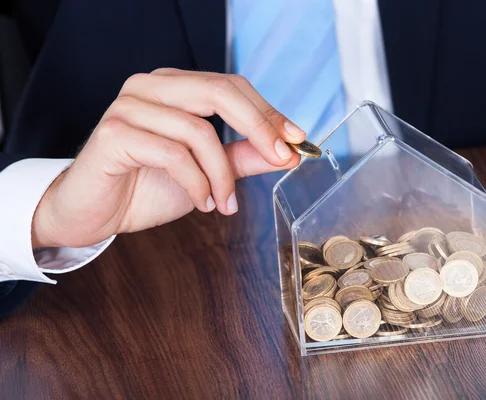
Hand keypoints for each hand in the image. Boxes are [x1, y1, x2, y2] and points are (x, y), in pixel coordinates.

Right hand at [31, 68, 304, 247]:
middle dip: (259, 128)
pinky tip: (200, 202)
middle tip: (283, 159)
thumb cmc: (146, 187)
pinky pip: (172, 154)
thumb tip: (288, 152)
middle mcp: (150, 87)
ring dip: (222, 174)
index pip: (231, 87)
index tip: (297, 140)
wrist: (95, 212)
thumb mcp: (208, 172)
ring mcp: (129, 107)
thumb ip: (243, 157)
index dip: (268, 113)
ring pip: (198, 130)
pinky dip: (195, 183)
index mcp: (174, 87)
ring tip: (224, 203)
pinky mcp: (114, 133)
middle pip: (219, 92)